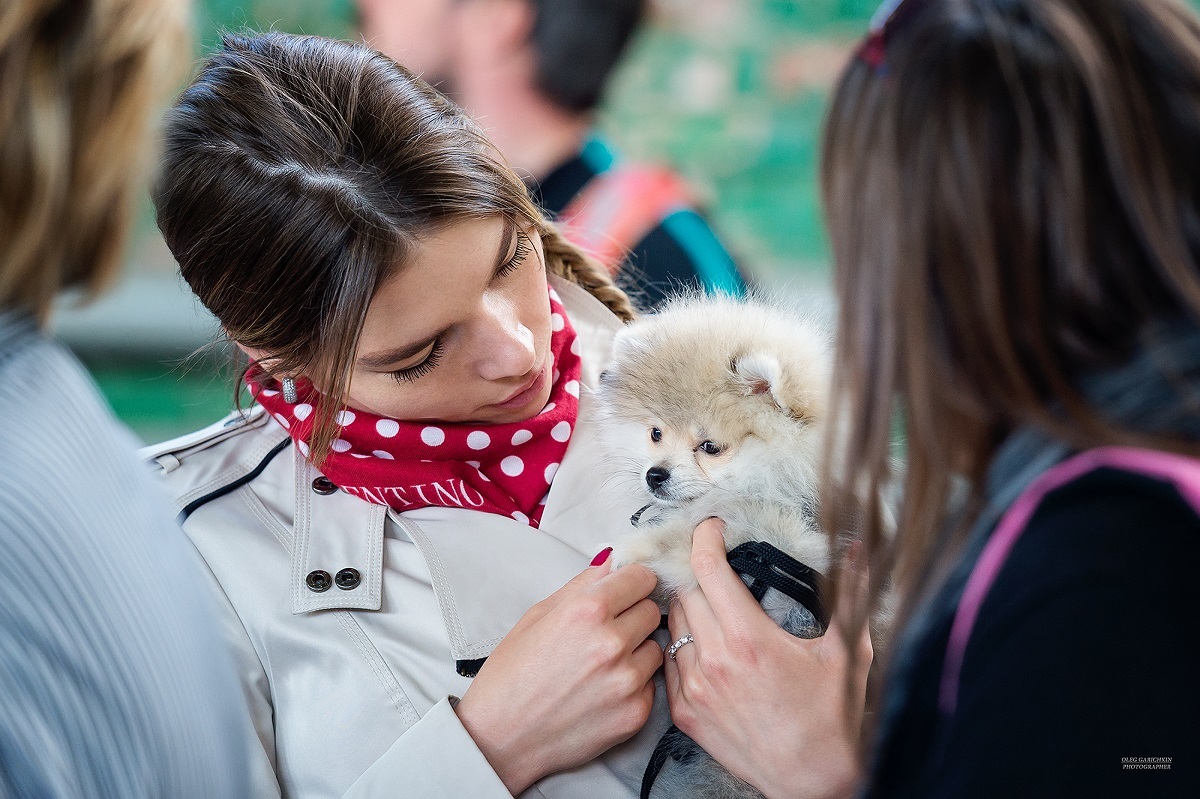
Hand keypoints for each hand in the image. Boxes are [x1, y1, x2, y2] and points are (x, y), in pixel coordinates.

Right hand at [454, 551, 661, 794]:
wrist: (501, 738)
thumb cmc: (511, 675)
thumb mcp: (537, 615)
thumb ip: (581, 585)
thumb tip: (612, 561)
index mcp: (587, 610)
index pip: (642, 577)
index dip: (632, 582)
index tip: (624, 591)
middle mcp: (612, 642)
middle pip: (651, 610)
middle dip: (632, 615)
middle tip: (604, 632)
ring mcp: (627, 680)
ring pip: (654, 646)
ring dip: (636, 651)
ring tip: (600, 665)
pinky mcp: (636, 713)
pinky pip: (651, 683)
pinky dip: (634, 684)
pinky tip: (602, 691)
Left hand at [664, 519, 871, 798]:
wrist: (814, 782)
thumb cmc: (834, 720)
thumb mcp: (848, 652)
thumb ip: (851, 593)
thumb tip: (858, 550)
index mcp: (750, 638)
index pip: (708, 569)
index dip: (704, 538)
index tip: (711, 528)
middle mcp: (715, 660)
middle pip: (684, 591)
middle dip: (697, 572)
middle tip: (714, 566)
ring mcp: (695, 688)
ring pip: (672, 625)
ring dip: (686, 608)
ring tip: (710, 605)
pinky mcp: (685, 713)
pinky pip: (669, 663)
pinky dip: (681, 646)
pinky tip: (703, 645)